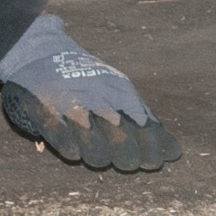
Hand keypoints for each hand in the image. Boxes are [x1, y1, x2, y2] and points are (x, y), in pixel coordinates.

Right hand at [0, 11, 180, 170]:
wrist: (39, 52)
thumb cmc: (86, 81)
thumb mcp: (118, 93)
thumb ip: (143, 122)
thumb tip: (175, 152)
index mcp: (122, 95)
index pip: (147, 129)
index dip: (153, 150)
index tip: (153, 163)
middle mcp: (101, 100)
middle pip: (124, 138)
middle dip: (129, 157)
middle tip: (127, 163)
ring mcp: (72, 106)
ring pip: (94, 142)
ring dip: (99, 155)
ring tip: (99, 158)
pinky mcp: (45, 111)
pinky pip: (60, 134)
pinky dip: (69, 146)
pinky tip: (74, 152)